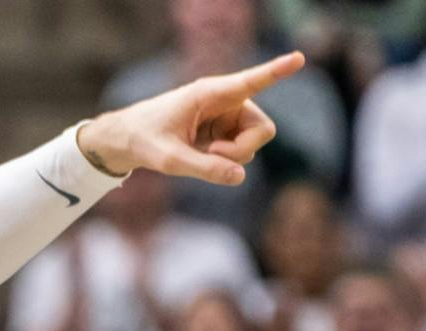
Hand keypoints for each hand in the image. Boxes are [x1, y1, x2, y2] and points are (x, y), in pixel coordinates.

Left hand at [76, 53, 302, 183]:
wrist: (126, 140)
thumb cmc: (144, 141)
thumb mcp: (171, 159)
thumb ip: (205, 168)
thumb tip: (240, 177)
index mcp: (210, 93)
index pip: (251, 82)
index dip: (276, 71)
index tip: (299, 57)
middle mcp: (225, 101)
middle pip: (262, 128)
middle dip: (245, 149)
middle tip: (216, 156)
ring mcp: (227, 117)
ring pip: (253, 143)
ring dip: (233, 157)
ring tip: (202, 154)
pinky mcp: (224, 131)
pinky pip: (240, 152)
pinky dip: (225, 161)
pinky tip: (202, 154)